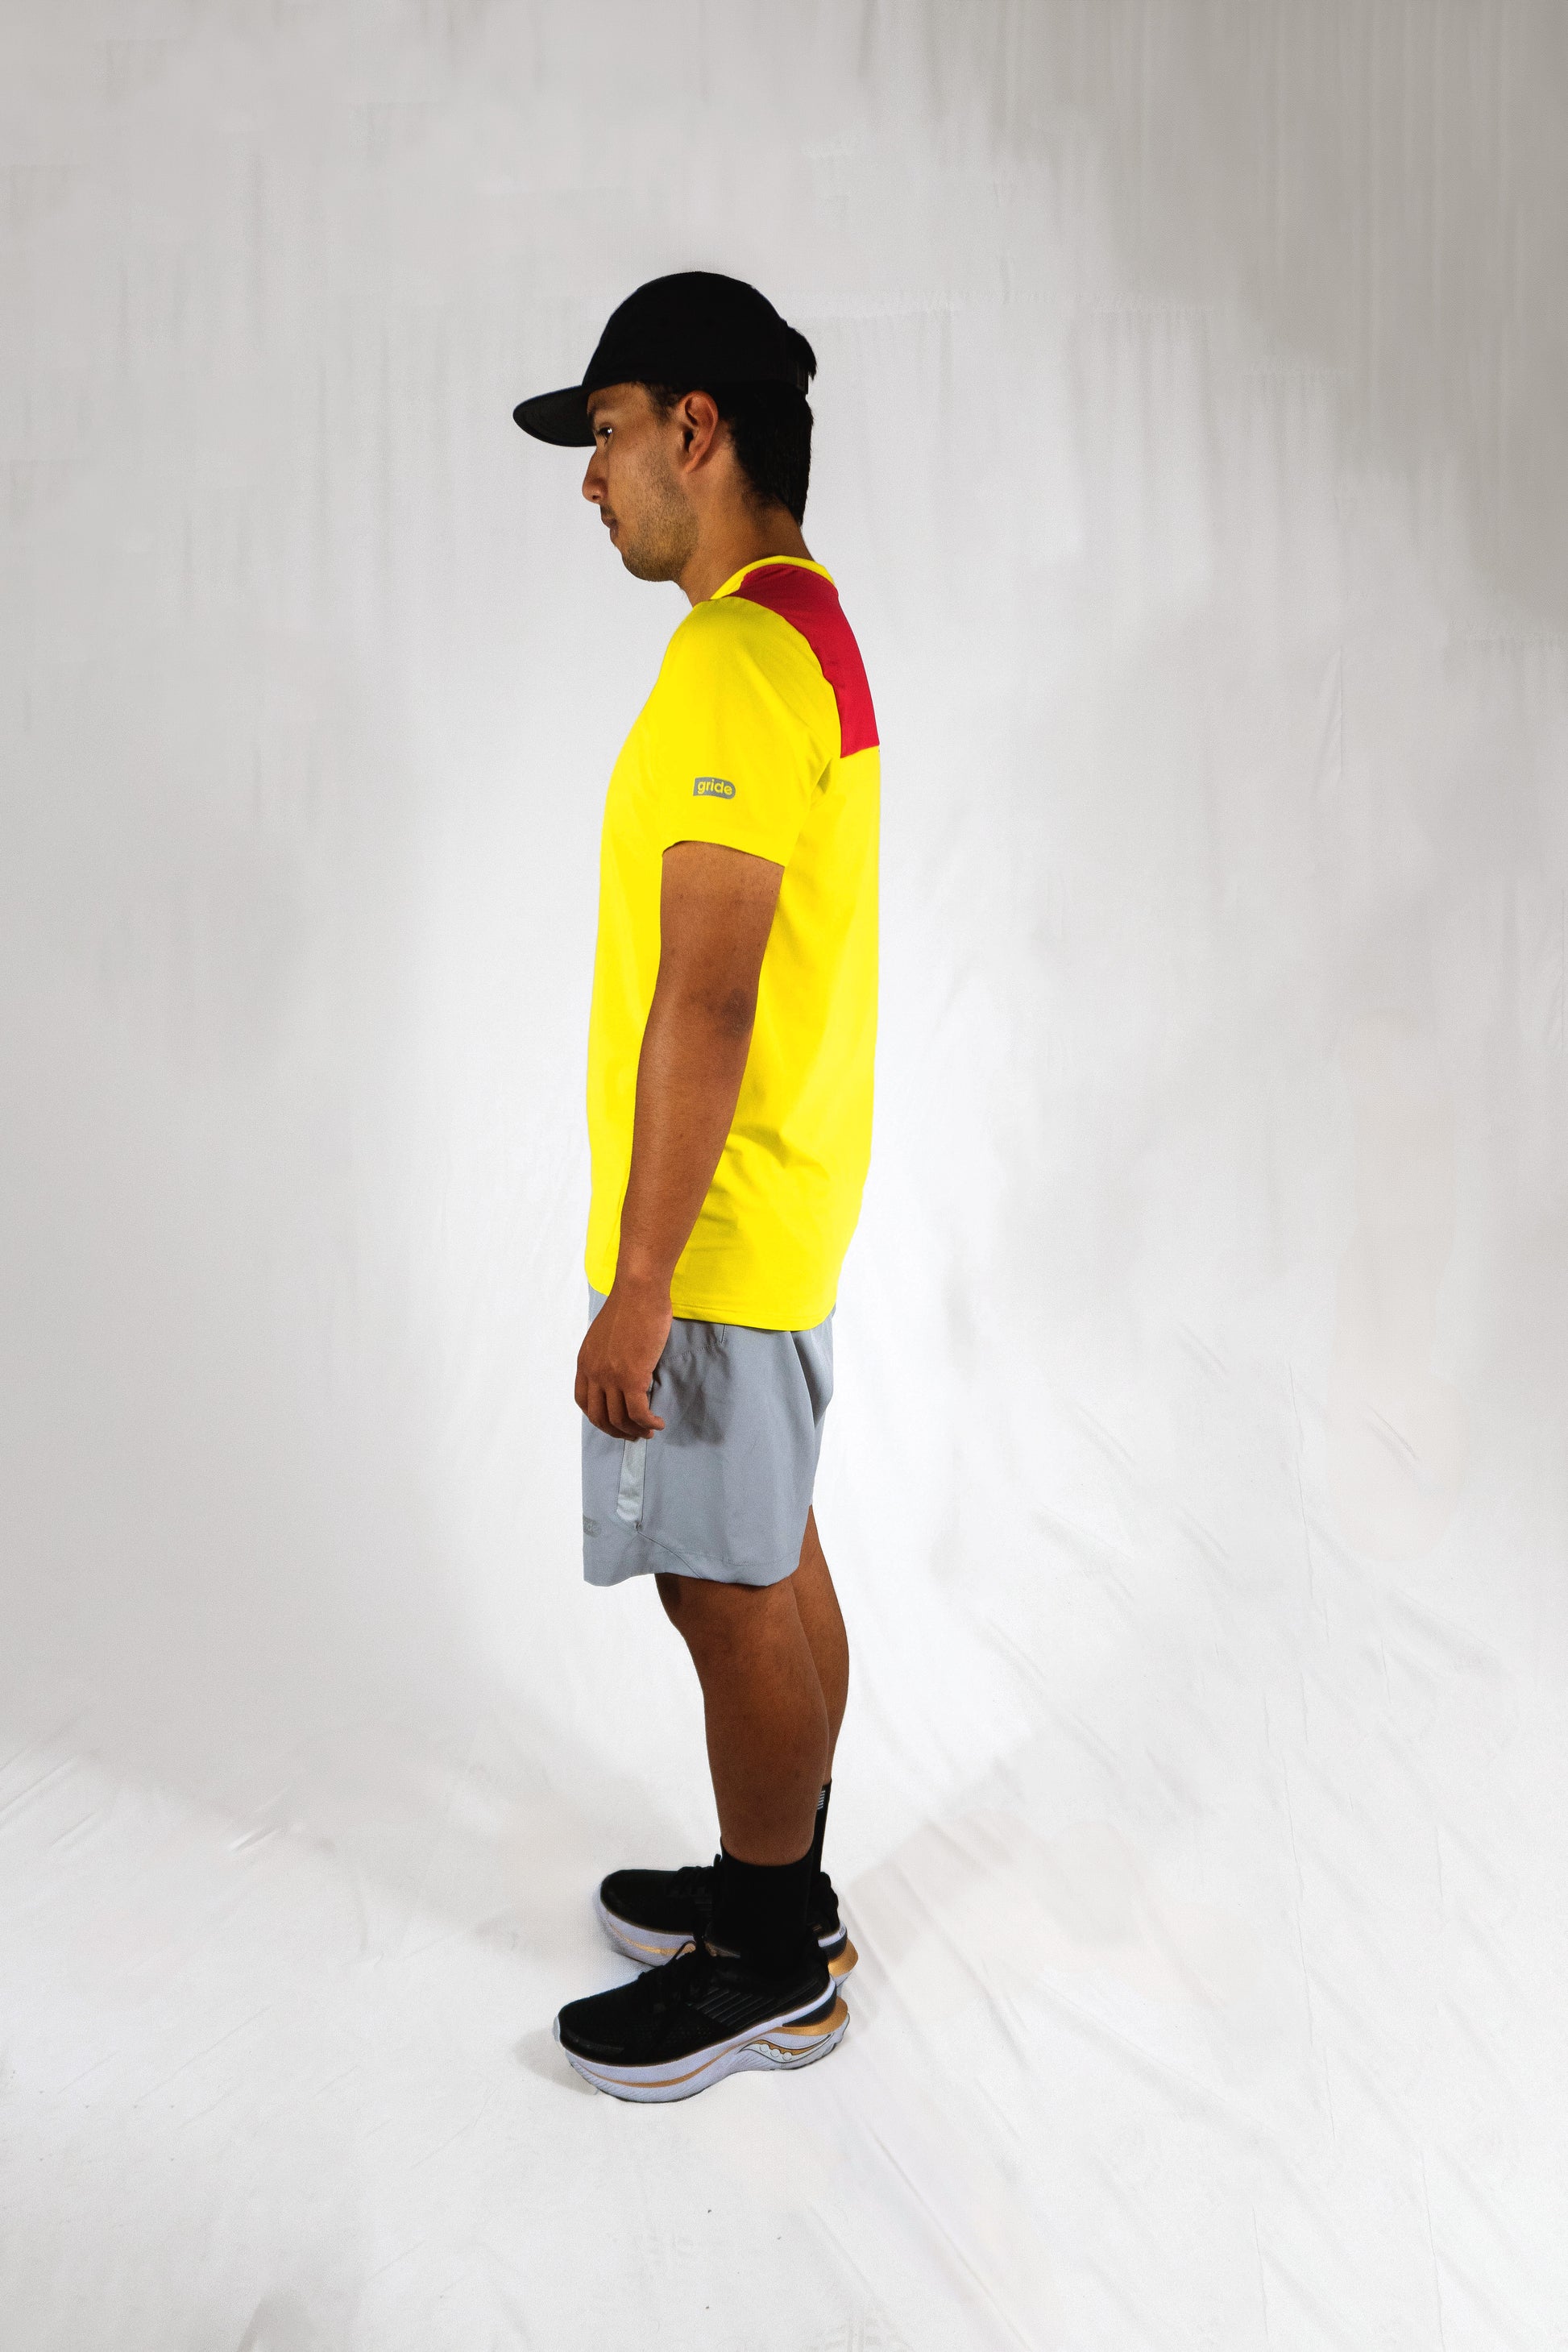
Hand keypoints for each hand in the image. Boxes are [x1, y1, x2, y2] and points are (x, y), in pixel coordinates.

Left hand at [575, 1276, 671, 1438]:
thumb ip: (607, 1354)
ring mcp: (611, 1377)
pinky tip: (658, 1422)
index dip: (599, 1417)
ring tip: (649, 1431)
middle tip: (633, 1435)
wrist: (639, 1291)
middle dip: (616, 1431)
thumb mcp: (606, 1333)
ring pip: (620, 1419)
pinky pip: (639, 1413)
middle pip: (599, 1417)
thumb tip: (622, 1368)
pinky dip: (649, 1423)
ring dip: (636, 1431)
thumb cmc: (630, 1304)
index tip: (614, 1421)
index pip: (584, 1402)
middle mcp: (593, 1373)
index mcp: (585, 1361)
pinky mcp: (632, 1378)